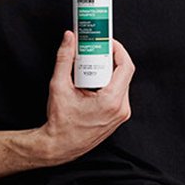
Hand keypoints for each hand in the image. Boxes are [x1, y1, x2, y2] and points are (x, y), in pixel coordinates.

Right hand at [40, 30, 134, 164]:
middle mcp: (121, 109)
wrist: (59, 146)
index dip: (118, 49)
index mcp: (111, 101)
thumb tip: (69, 39)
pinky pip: (118, 93)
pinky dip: (108, 82)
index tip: (107, 41)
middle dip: (109, 58)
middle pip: (124, 73)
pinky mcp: (117, 117)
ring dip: (108, 70)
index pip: (126, 66)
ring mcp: (120, 114)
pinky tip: (93, 79)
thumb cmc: (60, 122)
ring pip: (121, 82)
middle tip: (95, 50)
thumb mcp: (59, 86)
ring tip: (91, 64)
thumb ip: (64, 58)